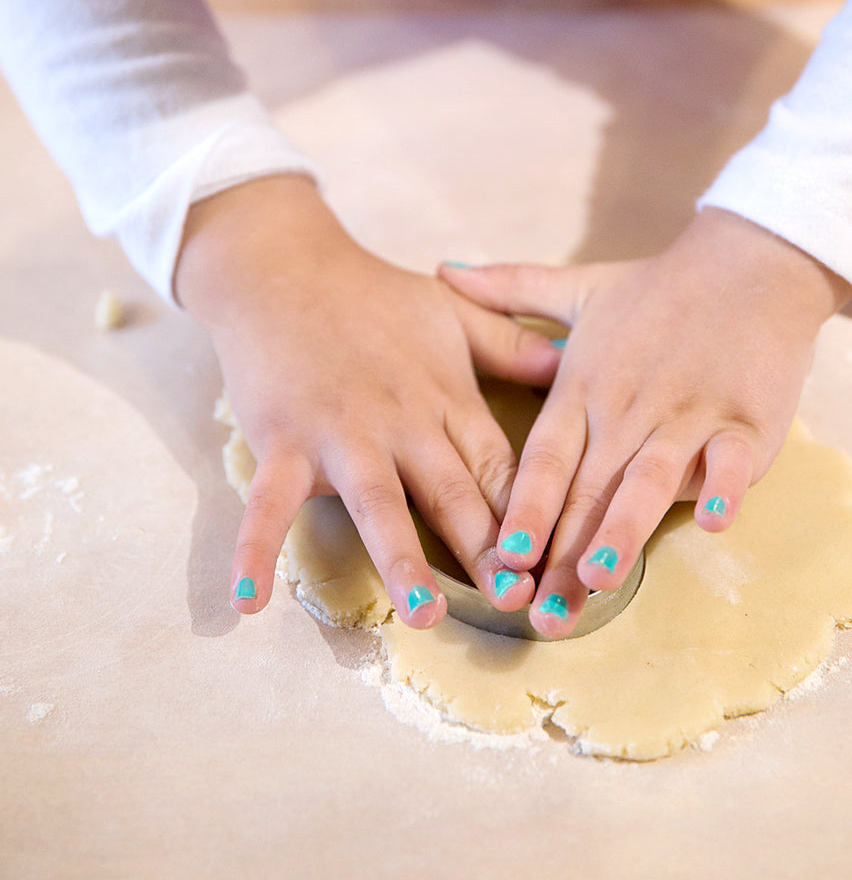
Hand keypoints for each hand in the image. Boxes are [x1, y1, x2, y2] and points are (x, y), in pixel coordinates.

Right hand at [175, 176, 561, 626]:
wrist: (284, 266)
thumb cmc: (374, 296)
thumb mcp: (453, 311)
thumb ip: (511, 343)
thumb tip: (573, 363)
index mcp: (444, 400)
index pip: (498, 467)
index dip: (530, 515)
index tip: (561, 563)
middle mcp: (400, 422)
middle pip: (450, 493)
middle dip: (485, 549)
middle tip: (518, 602)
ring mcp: (339, 433)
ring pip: (376, 503)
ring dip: (400, 558)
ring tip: (424, 614)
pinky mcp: (281, 439)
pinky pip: (267, 502)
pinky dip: (256, 549)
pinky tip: (251, 603)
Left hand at [439, 208, 851, 637]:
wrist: (750, 262)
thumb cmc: (658, 287)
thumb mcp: (579, 286)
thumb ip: (510, 290)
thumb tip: (443, 270)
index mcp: (585, 383)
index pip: (546, 457)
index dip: (524, 508)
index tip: (500, 556)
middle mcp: (630, 405)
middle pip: (590, 489)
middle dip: (564, 555)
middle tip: (539, 615)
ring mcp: (688, 414)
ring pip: (651, 479)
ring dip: (626, 528)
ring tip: (601, 578)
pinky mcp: (746, 420)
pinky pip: (733, 458)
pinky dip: (724, 488)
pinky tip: (712, 521)